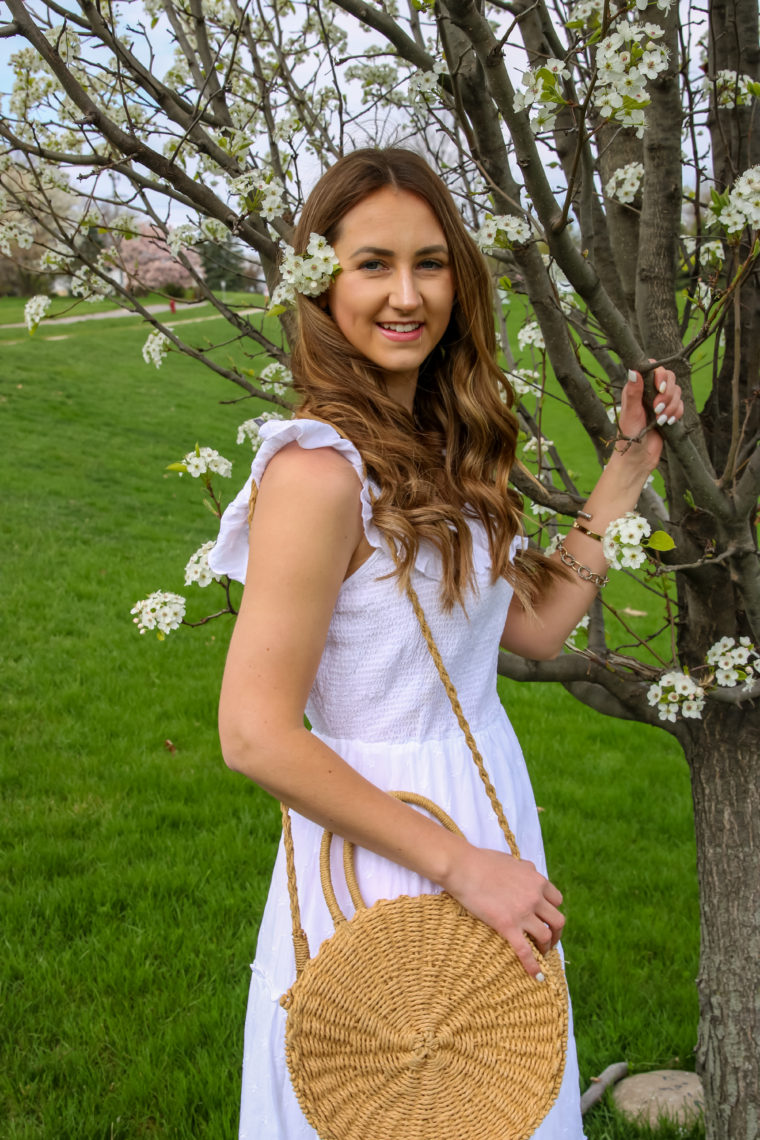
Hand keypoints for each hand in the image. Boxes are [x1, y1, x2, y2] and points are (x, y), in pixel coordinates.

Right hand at [443, 844, 564, 978]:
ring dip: (546, 948)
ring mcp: (522, 912)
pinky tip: (536, 976)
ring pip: (545, 936)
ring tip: (540, 955)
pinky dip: (533, 965)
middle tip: (549, 941)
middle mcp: (535, 896)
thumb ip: (524, 868)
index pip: (557, 900)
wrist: (464, 867)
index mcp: (536, 880)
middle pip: (557, 920)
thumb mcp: (511, 860)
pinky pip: (525, 950)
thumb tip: (529, 870)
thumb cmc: (482, 861)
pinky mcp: (507, 925)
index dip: (552, 911)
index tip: (546, 919)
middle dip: (555, 933)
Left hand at [617, 364, 683, 471]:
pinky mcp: (669, 413)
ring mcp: (660, 402)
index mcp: (637, 388)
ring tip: (660, 421)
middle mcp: (649, 392)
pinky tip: (668, 423)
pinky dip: (677, 413)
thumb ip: (633, 392)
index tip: (659, 388)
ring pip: (677, 392)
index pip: (653, 368)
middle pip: (670, 377)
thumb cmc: (628, 436)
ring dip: (671, 406)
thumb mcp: (630, 413)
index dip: (660, 374)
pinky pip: (681, 405)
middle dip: (667, 393)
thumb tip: (633, 370)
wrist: (638, 458)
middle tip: (657, 409)